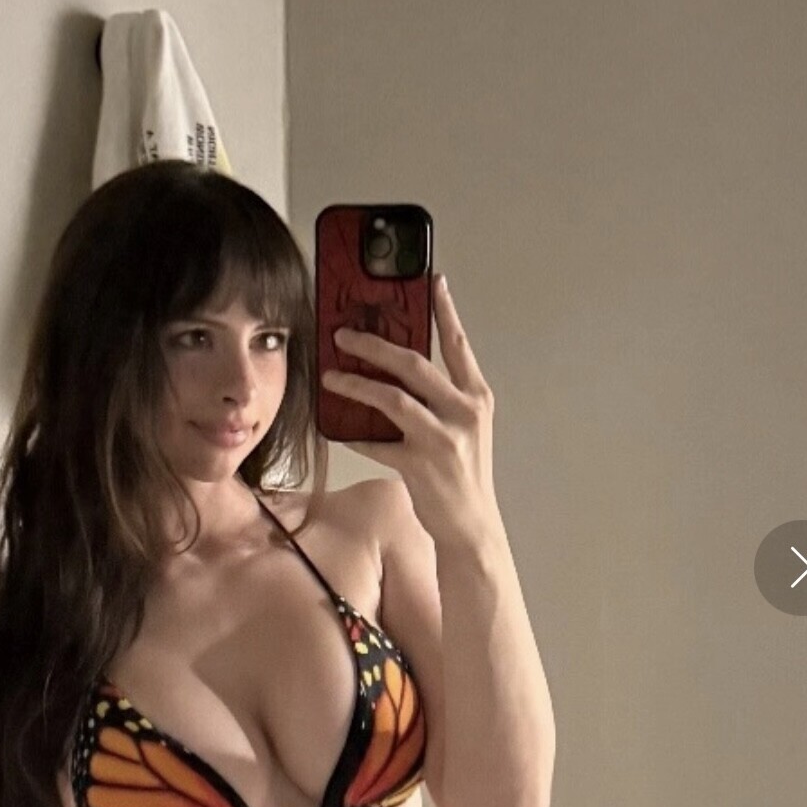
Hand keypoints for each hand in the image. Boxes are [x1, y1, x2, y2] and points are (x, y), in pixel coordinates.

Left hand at [321, 274, 500, 548]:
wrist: (472, 525)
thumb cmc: (463, 473)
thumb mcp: (464, 428)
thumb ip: (441, 398)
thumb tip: (396, 369)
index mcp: (477, 397)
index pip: (458, 344)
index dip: (445, 311)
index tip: (432, 281)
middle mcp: (463, 412)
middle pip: (414, 364)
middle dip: (374, 345)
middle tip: (344, 335)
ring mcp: (442, 438)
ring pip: (391, 398)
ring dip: (355, 384)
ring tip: (330, 376)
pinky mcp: (419, 464)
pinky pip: (376, 442)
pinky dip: (353, 435)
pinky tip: (335, 429)